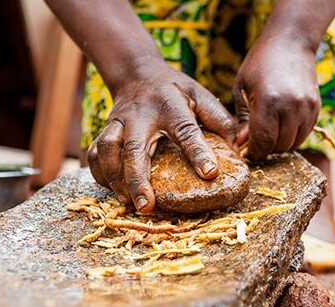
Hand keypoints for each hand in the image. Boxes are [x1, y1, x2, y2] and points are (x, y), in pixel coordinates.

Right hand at [87, 59, 234, 211]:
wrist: (137, 72)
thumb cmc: (175, 91)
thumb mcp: (201, 95)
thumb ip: (219, 119)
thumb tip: (239, 145)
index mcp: (171, 105)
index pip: (186, 130)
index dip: (198, 152)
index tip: (210, 174)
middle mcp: (140, 115)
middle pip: (134, 148)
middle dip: (138, 179)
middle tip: (147, 206)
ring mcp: (118, 123)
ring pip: (108, 150)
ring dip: (116, 178)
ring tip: (127, 202)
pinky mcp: (104, 130)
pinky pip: (95, 154)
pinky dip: (100, 174)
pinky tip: (113, 191)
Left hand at [234, 36, 320, 159]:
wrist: (291, 42)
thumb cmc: (260, 63)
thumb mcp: (242, 88)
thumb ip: (242, 119)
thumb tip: (242, 145)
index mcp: (269, 101)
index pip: (263, 142)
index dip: (254, 152)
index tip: (247, 150)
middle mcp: (291, 107)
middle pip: (279, 146)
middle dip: (266, 148)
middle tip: (257, 139)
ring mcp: (307, 108)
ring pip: (293, 144)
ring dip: (280, 143)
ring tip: (270, 130)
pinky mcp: (316, 108)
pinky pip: (304, 134)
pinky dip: (293, 135)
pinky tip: (282, 123)